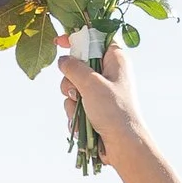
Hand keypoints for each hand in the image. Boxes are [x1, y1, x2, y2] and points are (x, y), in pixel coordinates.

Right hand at [57, 33, 152, 171]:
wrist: (122, 145)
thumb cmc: (113, 111)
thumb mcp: (91, 84)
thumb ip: (74, 68)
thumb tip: (62, 60)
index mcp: (115, 60)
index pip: (96, 38)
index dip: (78, 37)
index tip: (59, 41)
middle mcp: (109, 73)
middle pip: (78, 64)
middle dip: (70, 78)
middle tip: (75, 90)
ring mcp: (100, 92)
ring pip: (72, 86)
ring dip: (71, 99)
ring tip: (82, 110)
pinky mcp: (94, 108)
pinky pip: (75, 103)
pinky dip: (75, 112)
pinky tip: (82, 123)